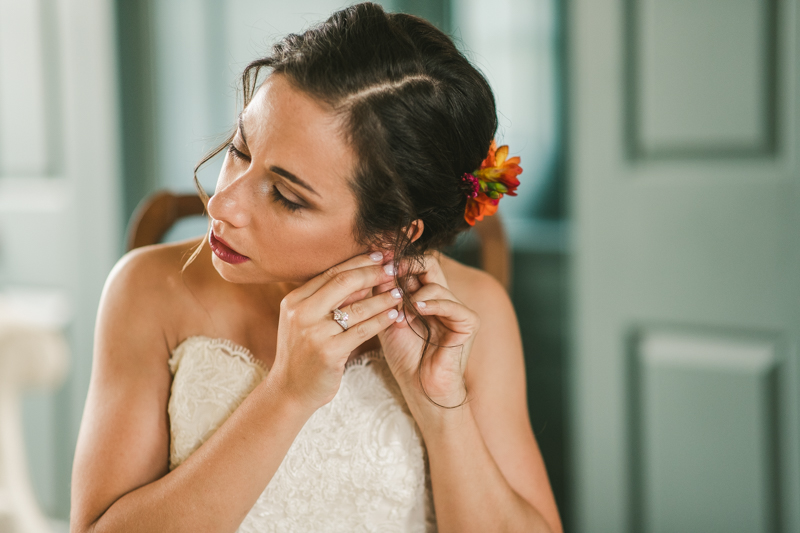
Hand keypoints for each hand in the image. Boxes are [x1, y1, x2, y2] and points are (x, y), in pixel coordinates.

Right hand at [267, 252, 403, 409]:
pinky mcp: (328, 352)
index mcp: (294, 300)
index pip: (331, 272)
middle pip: (344, 282)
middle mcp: (301, 313)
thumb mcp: (307, 322)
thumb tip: (365, 275)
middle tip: (394, 267)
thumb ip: (330, 300)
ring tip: (401, 291)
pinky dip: (381, 321)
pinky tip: (395, 315)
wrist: (289, 391)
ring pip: (358, 307)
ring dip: (383, 297)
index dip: (358, 262)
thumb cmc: (303, 353)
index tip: (380, 256)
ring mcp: (313, 333)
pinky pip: (362, 331)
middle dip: (373, 272)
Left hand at [376, 253, 480, 413]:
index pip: (414, 266)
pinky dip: (433, 303)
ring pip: (435, 284)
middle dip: (405, 267)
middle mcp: (442, 298)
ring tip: (399, 312)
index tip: (377, 262)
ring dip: (413, 295)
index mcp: (425, 296)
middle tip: (388, 272)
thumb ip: (385, 294)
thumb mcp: (388, 319)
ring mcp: (457, 309)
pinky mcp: (468, 322)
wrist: (420, 388)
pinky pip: (451, 303)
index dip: (396, 261)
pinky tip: (418, 309)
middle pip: (428, 265)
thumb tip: (375, 267)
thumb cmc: (405, 356)